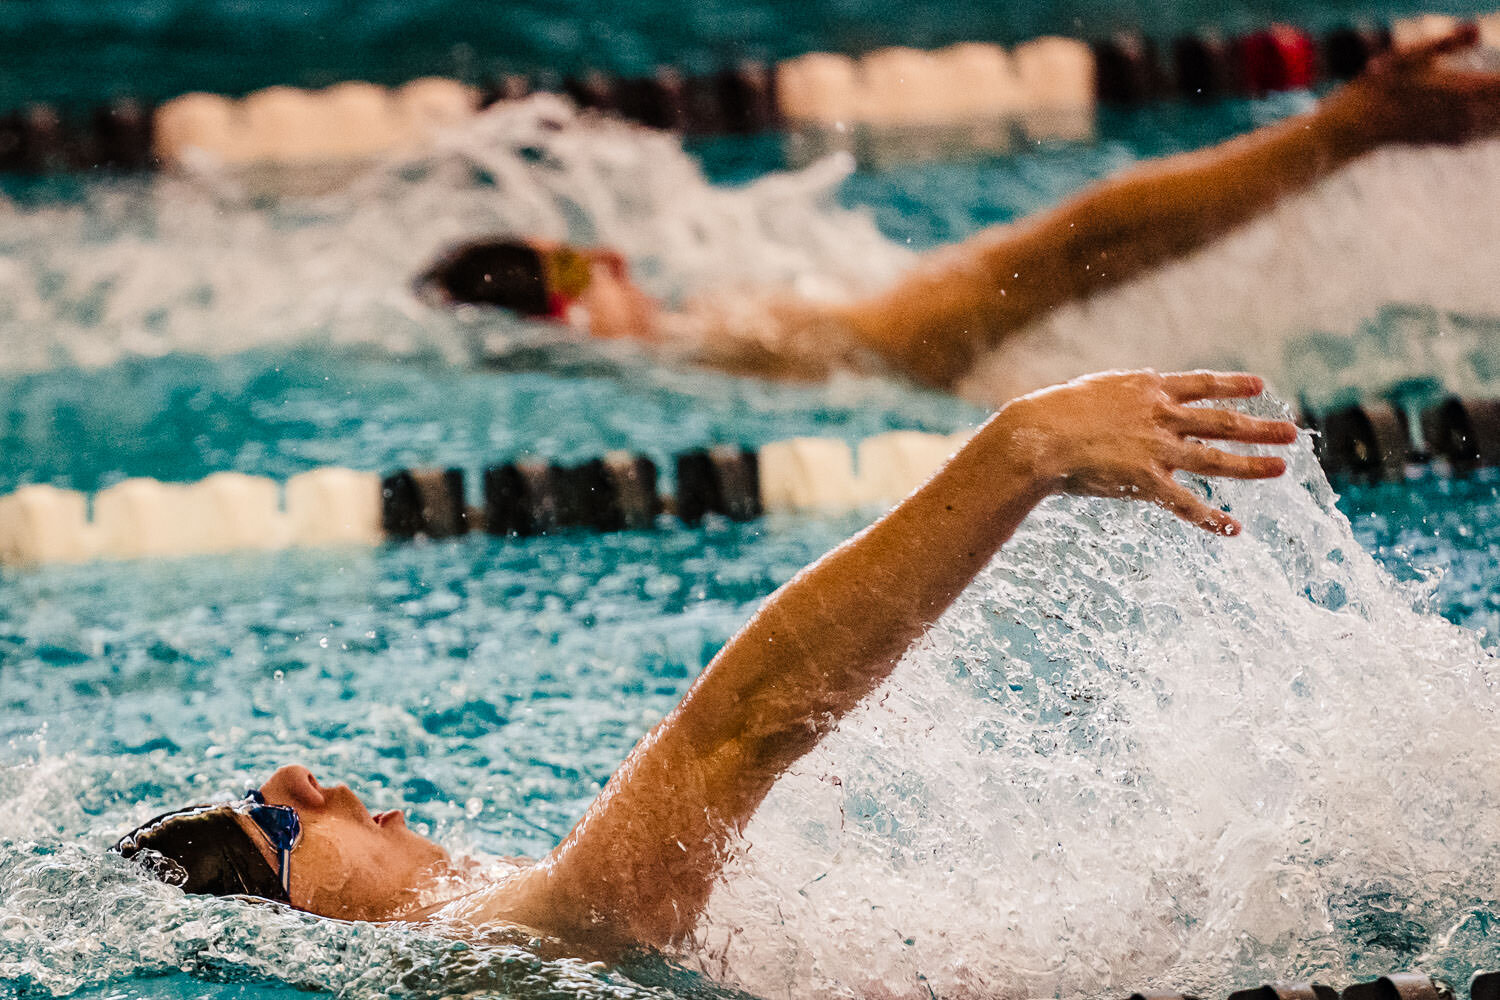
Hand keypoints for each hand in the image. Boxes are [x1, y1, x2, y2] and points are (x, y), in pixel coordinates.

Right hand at [1001, 370, 1297, 534]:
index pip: (1202, 384)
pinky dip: (1210, 518)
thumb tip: (1128, 401)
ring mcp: (1156, 448)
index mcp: (1148, 388)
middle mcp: (1160, 415)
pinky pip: (1184, 503)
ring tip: (1281, 467)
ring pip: (1214, 458)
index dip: (1233, 386)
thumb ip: (1121, 399)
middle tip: (1292, 432)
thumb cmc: (1052, 414)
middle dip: (1259, 427)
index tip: (1261, 387)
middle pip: (1221, 421)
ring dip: (1251, 464)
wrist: (1038, 436)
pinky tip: (1232, 528)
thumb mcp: (1095, 392)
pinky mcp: (1145, 480)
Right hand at [1329, 24, 1499, 146]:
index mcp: (1468, 90)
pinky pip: (1491, 131)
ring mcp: (1463, 131)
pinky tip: (1498, 117)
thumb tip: (1476, 27)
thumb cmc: (1380, 84)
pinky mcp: (1454, 140)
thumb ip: (1449, 43)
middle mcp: (1471, 115)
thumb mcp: (1411, 54)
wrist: (1356, 127)